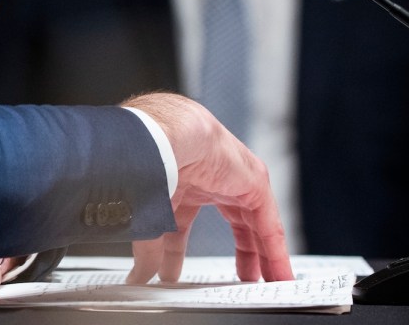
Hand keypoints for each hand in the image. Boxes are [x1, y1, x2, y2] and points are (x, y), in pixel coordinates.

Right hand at [122, 92, 293, 284]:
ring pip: (255, 225)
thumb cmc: (148, 160)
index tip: (175, 273)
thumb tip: (141, 274)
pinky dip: (275, 250)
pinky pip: (269, 223)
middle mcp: (210, 182)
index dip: (180, 252)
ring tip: (269, 282)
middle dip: (240, 254)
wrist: (164, 137)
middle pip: (233, 225)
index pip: (183, 224)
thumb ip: (149, 247)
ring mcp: (234, 181)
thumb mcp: (150, 215)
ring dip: (262, 256)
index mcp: (178, 184)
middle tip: (243, 279)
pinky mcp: (254, 183)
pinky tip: (279, 272)